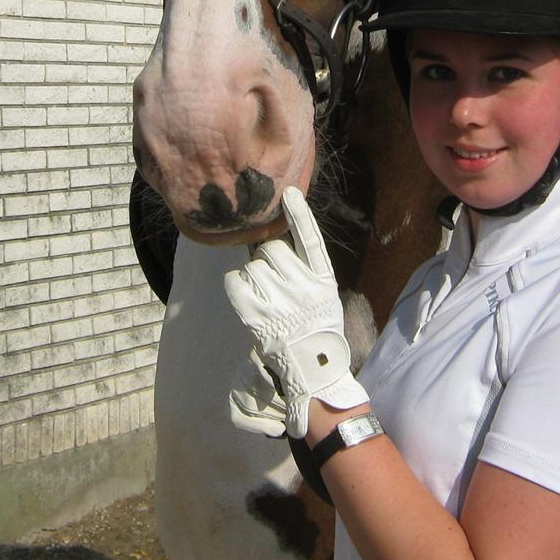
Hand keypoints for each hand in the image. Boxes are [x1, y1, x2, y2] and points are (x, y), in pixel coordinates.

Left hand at [224, 186, 368, 438]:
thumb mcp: (324, 294)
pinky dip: (237, 285)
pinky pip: (236, 282)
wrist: (314, 367)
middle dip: (267, 258)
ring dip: (253, 275)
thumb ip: (306, 269)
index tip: (288, 192)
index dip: (299, 214)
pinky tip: (247, 297)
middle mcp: (303, 286)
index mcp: (323, 278)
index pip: (310, 238)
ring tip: (266, 296)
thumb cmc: (316, 327)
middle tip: (274, 279)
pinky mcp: (257, 315)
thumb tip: (275, 242)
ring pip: (252, 265)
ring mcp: (280, 301)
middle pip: (271, 249)